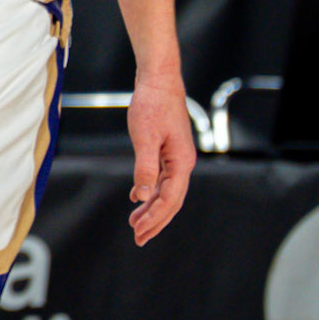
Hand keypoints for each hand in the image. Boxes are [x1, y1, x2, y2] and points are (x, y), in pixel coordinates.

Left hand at [126, 70, 195, 246]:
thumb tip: (141, 195)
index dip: (155, 217)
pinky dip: (150, 192)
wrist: (159, 80)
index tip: (138, 231)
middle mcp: (182, 163)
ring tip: (136, 224)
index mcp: (182, 162)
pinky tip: (138, 199)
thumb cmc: (153, 105)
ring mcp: (176, 158)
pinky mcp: (168, 151)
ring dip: (151, 209)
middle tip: (139, 239)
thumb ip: (145, 167)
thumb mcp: (145, 136)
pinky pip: (161, 179)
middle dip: (156, 221)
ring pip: (166, 192)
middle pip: (171, 201)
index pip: (170, 199)